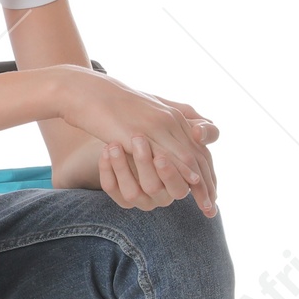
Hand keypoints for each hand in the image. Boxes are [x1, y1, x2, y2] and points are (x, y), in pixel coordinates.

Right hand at [56, 70, 217, 214]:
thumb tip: (162, 152)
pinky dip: (180, 171)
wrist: (86, 91)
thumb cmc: (110, 105)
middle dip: (207, 183)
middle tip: (213, 206)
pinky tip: (187, 183)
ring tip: (207, 203)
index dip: (207, 172)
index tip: (211, 192)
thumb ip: (158, 126)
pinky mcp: (140, 132)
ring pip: (187, 157)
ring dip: (199, 183)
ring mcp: (157, 125)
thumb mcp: (141, 112)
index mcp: (173, 115)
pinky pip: (166, 154)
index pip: (199, 148)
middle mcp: (170, 119)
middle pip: (199, 155)